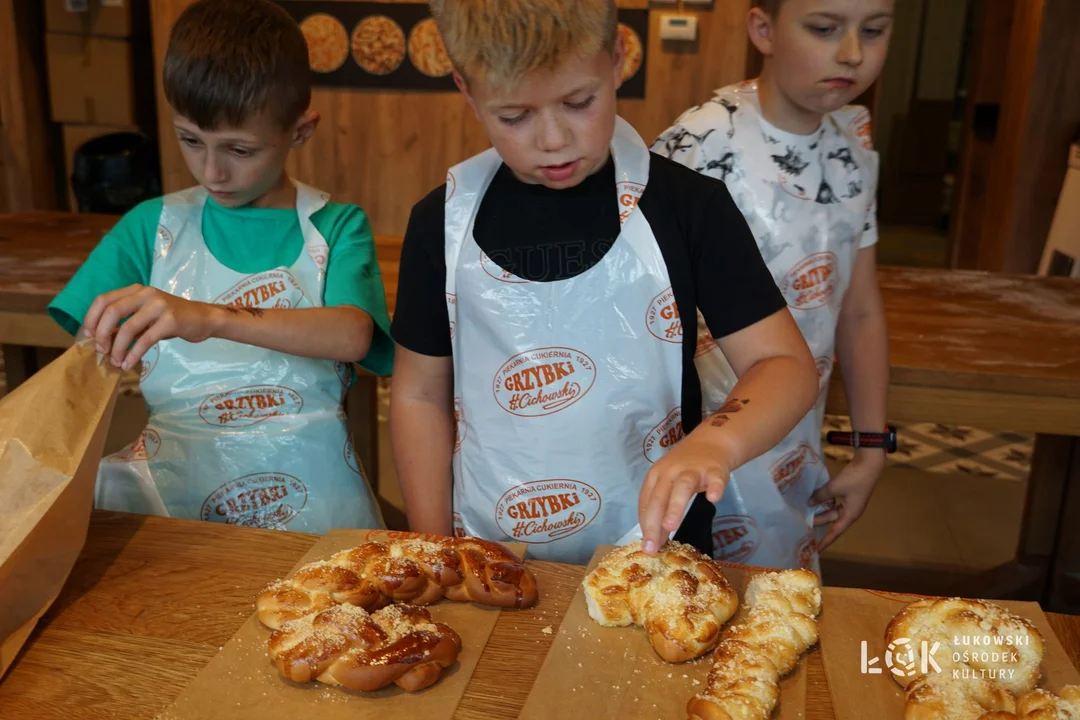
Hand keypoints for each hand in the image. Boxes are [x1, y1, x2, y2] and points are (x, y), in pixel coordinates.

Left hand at [83, 284, 217, 369]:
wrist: (204, 318)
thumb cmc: (172, 318)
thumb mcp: (146, 314)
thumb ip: (126, 320)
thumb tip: (101, 338)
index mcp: (136, 290)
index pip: (103, 300)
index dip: (91, 318)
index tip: (88, 336)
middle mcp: (146, 294)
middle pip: (112, 311)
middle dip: (102, 334)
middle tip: (101, 351)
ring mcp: (159, 306)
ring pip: (128, 328)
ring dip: (117, 348)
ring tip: (115, 362)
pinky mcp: (171, 320)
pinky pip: (145, 340)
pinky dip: (134, 354)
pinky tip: (129, 363)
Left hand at [638, 433, 730, 555]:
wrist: (711, 443)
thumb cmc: (684, 468)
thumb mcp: (667, 483)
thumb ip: (662, 508)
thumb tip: (655, 540)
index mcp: (656, 475)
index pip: (646, 501)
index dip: (645, 524)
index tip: (646, 547)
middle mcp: (671, 471)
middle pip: (659, 497)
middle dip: (654, 523)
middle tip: (652, 546)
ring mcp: (693, 470)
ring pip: (682, 487)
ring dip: (675, 507)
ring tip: (671, 527)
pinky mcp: (714, 470)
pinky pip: (715, 479)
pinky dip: (715, 488)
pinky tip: (713, 499)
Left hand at [809, 451, 884, 550]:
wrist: (869, 464)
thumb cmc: (854, 479)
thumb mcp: (834, 488)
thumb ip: (820, 496)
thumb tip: (810, 502)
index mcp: (849, 515)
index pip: (835, 532)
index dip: (825, 541)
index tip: (816, 550)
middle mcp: (850, 512)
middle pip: (831, 520)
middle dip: (818, 522)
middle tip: (801, 526)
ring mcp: (849, 503)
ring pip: (831, 511)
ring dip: (820, 511)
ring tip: (804, 514)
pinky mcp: (847, 494)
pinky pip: (834, 502)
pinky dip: (824, 502)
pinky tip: (813, 500)